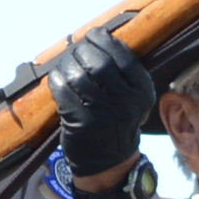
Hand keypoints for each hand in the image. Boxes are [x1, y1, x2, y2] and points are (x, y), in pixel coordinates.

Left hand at [42, 30, 157, 180]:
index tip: (94, 35)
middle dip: (84, 50)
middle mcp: (126, 101)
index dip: (104, 40)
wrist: (109, 163)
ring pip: (79, 75)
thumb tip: (97, 37)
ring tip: (65, 63)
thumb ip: (121, 73)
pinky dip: (57, 80)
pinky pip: (64, 92)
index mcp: (142, 90)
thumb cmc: (117, 122)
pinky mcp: (81, 123)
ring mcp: (103, 112)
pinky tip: (57, 78)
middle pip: (99, 63)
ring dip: (67, 63)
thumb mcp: (131, 98)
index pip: (122, 55)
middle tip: (76, 49)